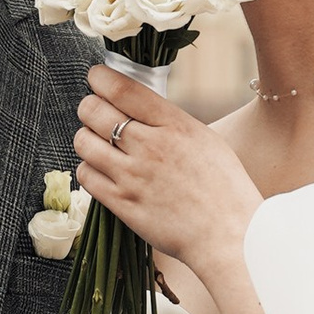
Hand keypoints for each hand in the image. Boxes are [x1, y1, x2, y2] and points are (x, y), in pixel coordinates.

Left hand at [74, 67, 261, 284]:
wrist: (229, 236)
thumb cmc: (225, 188)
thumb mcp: (205, 140)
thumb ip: (171, 122)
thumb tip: (140, 108)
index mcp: (175, 125)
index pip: (122, 89)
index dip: (100, 78)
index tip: (96, 77)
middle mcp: (150, 146)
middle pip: (94, 112)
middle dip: (88, 106)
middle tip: (92, 109)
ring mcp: (133, 177)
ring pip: (83, 143)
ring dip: (85, 138)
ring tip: (95, 141)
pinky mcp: (123, 204)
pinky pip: (86, 177)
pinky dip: (87, 169)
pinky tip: (100, 170)